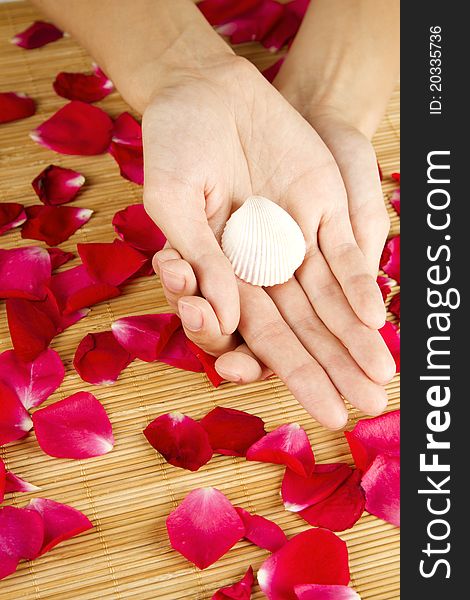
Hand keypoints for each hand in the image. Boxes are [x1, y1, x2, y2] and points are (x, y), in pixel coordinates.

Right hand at [143, 56, 394, 428]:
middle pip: (300, 330)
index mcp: (221, 277)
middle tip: (354, 409)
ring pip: (329, 302)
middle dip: (327, 370)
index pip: (255, 336)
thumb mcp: (174, 201)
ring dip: (353, 339)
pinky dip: (357, 285)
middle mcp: (262, 269)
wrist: (205, 90)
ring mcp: (293, 242)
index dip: (282, 371)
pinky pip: (343, 255)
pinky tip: (374, 318)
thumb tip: (229, 319)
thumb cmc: (174, 146)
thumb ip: (200, 258)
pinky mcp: (320, 211)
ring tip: (378, 379)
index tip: (309, 406)